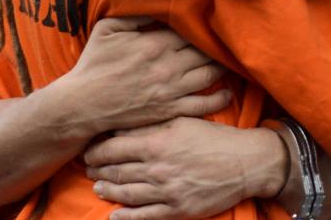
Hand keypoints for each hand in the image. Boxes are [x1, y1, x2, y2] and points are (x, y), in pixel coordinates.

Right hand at [57, 18, 230, 139]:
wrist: (83, 104)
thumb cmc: (94, 63)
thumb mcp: (109, 28)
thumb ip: (136, 15)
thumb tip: (158, 6)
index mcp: (155, 43)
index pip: (191, 32)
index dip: (202, 28)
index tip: (209, 24)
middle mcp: (168, 66)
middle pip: (205, 52)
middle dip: (216, 46)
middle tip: (225, 41)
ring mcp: (171, 90)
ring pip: (209, 75)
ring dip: (222, 67)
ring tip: (230, 61)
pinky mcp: (169, 110)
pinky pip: (202, 105)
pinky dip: (220, 99)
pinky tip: (228, 92)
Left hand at [84, 118, 286, 219]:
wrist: (243, 162)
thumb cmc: (213, 137)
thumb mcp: (182, 120)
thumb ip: (153, 123)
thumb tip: (124, 126)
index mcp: (158, 142)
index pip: (115, 147)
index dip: (97, 150)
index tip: (88, 148)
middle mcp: (158, 168)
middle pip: (116, 171)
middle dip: (97, 170)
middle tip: (87, 167)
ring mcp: (166, 191)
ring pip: (126, 194)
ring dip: (107, 191)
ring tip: (97, 186)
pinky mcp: (176, 210)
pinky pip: (144, 216)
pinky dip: (125, 217)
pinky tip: (114, 216)